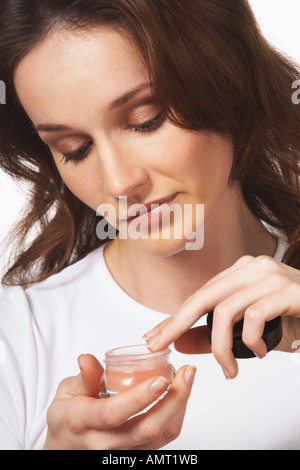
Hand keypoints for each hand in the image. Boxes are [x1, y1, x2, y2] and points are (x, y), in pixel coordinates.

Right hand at [43, 354, 195, 449]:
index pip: (113, 413)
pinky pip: (162, 441)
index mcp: (82, 421)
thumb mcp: (66, 392)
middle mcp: (103, 443)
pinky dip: (175, 417)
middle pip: (146, 429)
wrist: (64, 449)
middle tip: (188, 372)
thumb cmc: (66, 418)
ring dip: (179, 407)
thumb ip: (83, 376)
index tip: (160, 379)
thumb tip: (87, 358)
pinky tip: (179, 396)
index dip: (139, 398)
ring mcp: (121, 454)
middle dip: (173, 400)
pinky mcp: (135, 456)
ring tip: (188, 379)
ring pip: (159, 437)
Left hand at [143, 255, 299, 379]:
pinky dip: (250, 342)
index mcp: (241, 270)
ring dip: (221, 347)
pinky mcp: (285, 290)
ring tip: (229, 369)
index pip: (199, 294)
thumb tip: (179, 342)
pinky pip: (253, 318)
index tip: (155, 337)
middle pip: (203, 297)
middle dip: (178, 324)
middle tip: (163, 347)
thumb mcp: (249, 328)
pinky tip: (258, 353)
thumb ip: (215, 334)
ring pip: (225, 311)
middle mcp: (252, 266)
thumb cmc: (293, 318)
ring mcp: (269, 276)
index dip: (175, 317)